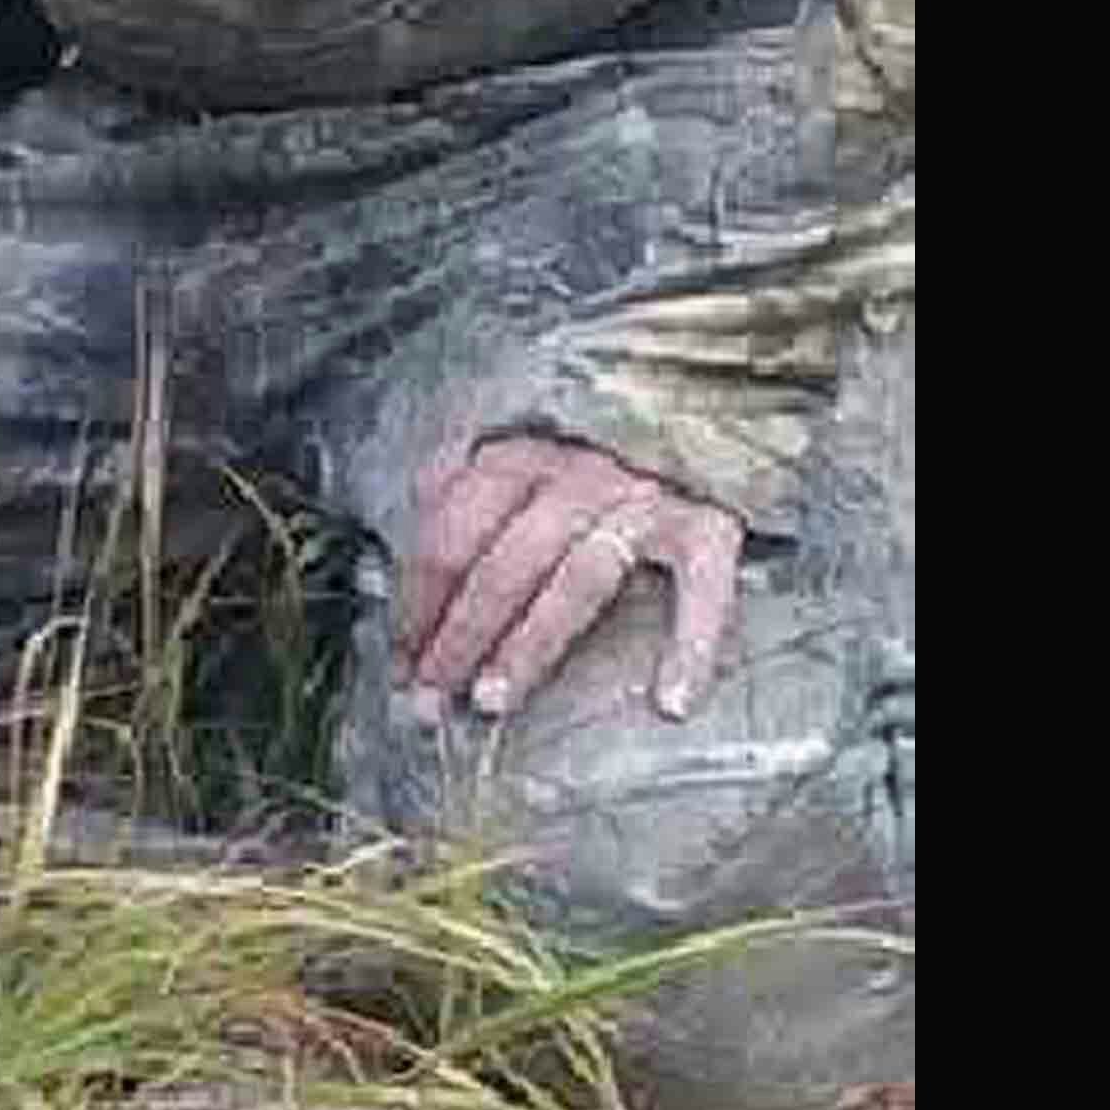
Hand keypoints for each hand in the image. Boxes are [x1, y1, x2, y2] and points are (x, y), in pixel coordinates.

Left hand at [397, 434, 743, 724]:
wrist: (702, 406)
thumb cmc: (600, 446)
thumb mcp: (522, 448)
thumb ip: (466, 487)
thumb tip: (411, 555)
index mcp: (519, 455)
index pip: (450, 537)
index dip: (418, 604)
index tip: (400, 665)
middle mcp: (576, 475)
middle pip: (502, 566)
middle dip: (457, 637)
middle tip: (428, 698)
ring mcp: (643, 501)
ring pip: (575, 583)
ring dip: (528, 647)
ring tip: (493, 702)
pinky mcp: (710, 525)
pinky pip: (703, 591)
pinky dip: (693, 647)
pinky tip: (672, 702)